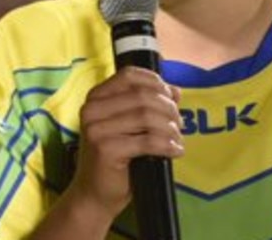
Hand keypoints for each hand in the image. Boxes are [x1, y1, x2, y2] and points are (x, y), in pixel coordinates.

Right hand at [64, 67, 182, 226]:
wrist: (95, 195)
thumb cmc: (116, 159)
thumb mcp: (133, 126)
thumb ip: (150, 105)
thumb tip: (176, 90)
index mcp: (96, 98)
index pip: (129, 75)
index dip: (155, 82)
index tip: (171, 97)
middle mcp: (91, 109)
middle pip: (142, 96)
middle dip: (168, 108)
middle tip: (179, 124)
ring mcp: (95, 129)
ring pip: (146, 116)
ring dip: (170, 128)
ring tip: (177, 139)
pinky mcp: (105, 149)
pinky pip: (147, 141)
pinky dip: (166, 145)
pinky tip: (175, 151)